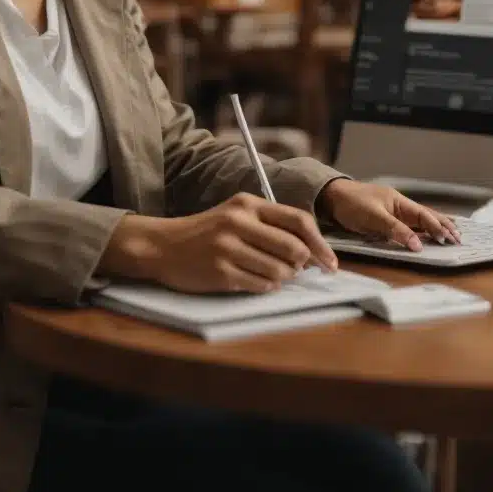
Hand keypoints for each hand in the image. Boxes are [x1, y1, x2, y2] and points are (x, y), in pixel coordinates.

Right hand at [101, 193, 338, 293]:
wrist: (163, 245)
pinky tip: (254, 280)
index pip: (299, 221)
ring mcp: (228, 248)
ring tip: (269, 274)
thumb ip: (270, 225)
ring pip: (280, 271)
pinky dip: (266, 287)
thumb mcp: (236, 215)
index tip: (330, 263)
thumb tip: (312, 251)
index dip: (320, 244)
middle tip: (296, 270)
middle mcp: (239, 223)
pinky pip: (261, 285)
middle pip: (294, 249)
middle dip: (301, 265)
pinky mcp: (220, 272)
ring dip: (283, 279)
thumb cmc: (205, 232)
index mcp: (247, 204)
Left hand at [317, 179, 459, 250]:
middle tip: (459, 238)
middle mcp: (399, 206)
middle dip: (443, 226)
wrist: (331, 198)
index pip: (423, 216)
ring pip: (420, 220)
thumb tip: (418, 244)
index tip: (447, 239)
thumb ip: (396, 230)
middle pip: (426, 216)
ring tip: (452, 234)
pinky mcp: (386, 219)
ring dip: (436, 227)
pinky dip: (422, 229)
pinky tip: (427, 234)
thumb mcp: (374, 217)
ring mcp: (393, 212)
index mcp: (399, 202)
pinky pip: (409, 225)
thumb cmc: (351, 204)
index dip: (436, 227)